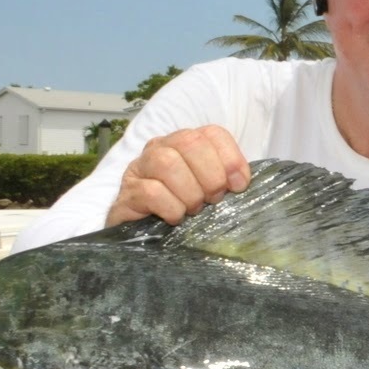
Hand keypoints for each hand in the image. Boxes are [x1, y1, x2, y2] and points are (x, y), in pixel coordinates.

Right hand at [106, 125, 250, 225]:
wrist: (144, 235)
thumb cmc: (183, 208)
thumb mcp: (209, 191)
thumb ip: (226, 180)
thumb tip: (241, 183)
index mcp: (185, 143)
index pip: (212, 133)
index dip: (230, 158)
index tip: (239, 186)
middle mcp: (160, 148)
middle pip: (189, 142)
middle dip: (210, 175)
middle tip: (213, 200)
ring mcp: (140, 168)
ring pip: (166, 163)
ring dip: (189, 192)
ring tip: (193, 209)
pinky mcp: (127, 193)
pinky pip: (150, 191)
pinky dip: (171, 207)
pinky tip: (176, 217)